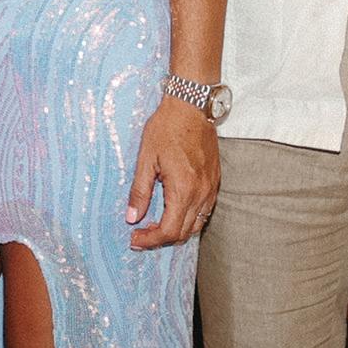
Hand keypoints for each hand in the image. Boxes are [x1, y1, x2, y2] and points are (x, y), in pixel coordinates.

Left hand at [127, 97, 221, 248]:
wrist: (192, 108)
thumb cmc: (166, 129)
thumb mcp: (146, 159)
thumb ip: (140, 191)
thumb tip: (132, 217)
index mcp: (183, 190)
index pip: (169, 230)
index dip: (150, 240)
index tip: (134, 239)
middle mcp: (201, 193)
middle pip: (184, 232)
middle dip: (160, 239)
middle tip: (140, 235)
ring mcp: (211, 188)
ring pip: (196, 224)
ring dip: (176, 230)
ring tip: (153, 225)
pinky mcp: (214, 182)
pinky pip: (204, 211)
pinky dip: (188, 219)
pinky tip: (171, 212)